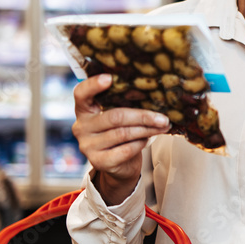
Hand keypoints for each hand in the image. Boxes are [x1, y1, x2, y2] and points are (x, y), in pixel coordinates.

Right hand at [72, 74, 168, 204]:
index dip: (93, 85)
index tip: (109, 78)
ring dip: (147, 130)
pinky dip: (140, 144)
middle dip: (143, 116)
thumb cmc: (119, 134)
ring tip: (162, 127)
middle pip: (115, 117)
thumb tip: (152, 94)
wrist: (118, 165)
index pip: (81, 93)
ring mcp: (88, 146)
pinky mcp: (98, 161)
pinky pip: (126, 149)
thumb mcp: (117, 116)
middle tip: (163, 118)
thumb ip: (122, 105)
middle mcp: (81, 127)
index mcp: (84, 110)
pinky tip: (148, 139)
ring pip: (123, 133)